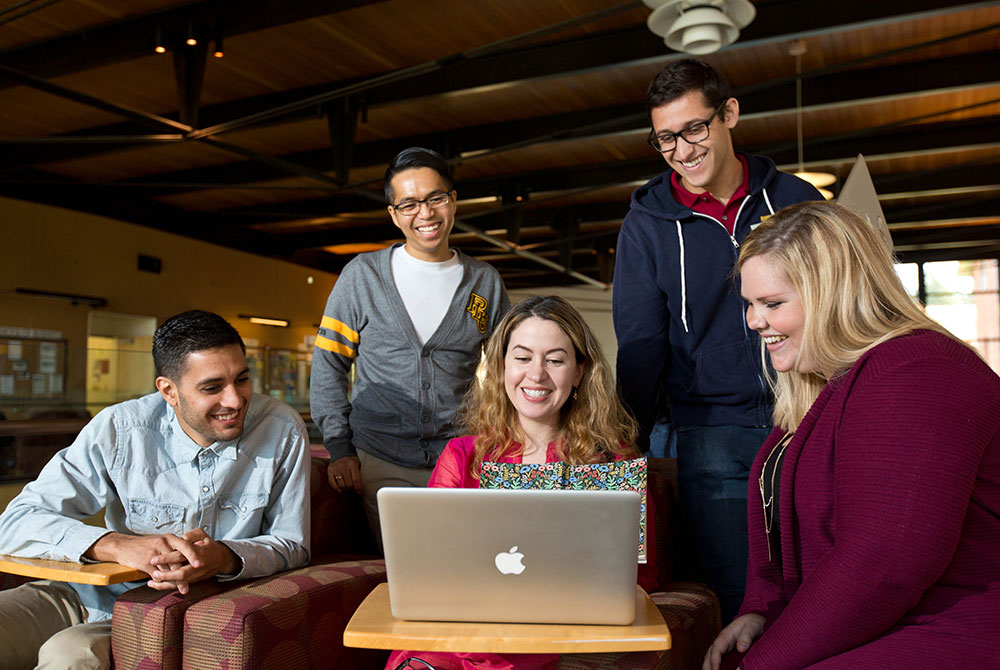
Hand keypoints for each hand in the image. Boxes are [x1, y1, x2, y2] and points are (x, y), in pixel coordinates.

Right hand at [86, 531, 200, 576]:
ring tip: (183, 589)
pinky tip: (166, 586)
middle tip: (194, 582)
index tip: (201, 564)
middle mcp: (163, 544)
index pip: (185, 546)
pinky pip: (157, 575)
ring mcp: (154, 554)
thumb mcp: (162, 541)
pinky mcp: (145, 563)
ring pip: (169, 570)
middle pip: (178, 561)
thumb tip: (191, 556)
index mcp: (170, 538)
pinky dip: (162, 582)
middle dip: (186, 574)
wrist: (124, 546)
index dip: (193, 555)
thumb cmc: (146, 545)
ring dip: (176, 581)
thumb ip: (175, 548)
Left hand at [147, 528, 237, 593]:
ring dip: (165, 583)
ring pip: (179, 582)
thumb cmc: (209, 546)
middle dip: (166, 574)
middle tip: (153, 572)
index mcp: (199, 552)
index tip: (154, 558)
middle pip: (181, 573)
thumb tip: (179, 539)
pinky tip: (155, 584)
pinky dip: (166, 586)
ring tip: (151, 581)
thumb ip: (190, 535)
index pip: (182, 555)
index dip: (168, 558)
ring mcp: (196, 575)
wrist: (222, 560)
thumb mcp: (203, 535)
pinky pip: (179, 585)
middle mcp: (197, 566)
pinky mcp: (193, 580)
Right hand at [327, 456, 361, 492]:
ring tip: (347, 488)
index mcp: (352, 464)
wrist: (340, 452)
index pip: (356, 480)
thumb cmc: (351, 461)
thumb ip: (358, 474)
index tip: (359, 492)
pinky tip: (340, 490)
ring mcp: (336, 468)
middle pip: (348, 484)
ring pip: (341, 485)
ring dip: (345, 489)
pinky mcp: (330, 470)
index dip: (358, 488)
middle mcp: (343, 466)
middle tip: (353, 489)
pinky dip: (336, 488)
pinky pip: (332, 483)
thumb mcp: (357, 464)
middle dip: (352, 489)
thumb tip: (360, 488)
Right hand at [702, 613, 764, 669]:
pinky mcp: (726, 651)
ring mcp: (722, 647)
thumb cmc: (753, 623)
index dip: (714, 661)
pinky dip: (714, 667)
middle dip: (708, 667)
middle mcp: (721, 642)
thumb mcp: (752, 627)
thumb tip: (741, 648)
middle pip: (709, 656)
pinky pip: (716, 660)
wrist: (754, 619)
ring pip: (710, 659)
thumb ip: (746, 636)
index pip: (716, 650)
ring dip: (709, 668)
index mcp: (725, 636)